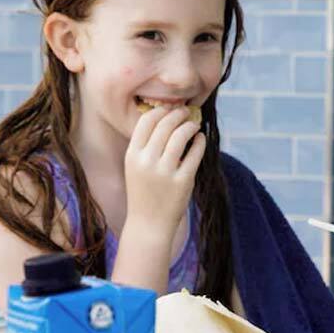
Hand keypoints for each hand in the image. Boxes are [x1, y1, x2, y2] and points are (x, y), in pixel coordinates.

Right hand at [124, 105, 203, 234]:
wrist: (148, 223)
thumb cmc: (143, 192)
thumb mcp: (135, 167)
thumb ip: (146, 145)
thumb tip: (165, 119)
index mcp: (132, 155)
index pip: (146, 121)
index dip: (160, 111)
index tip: (170, 109)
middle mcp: (147, 161)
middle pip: (165, 125)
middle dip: (178, 114)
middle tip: (186, 112)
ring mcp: (165, 172)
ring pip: (181, 136)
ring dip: (190, 126)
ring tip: (194, 125)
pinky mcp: (183, 181)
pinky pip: (195, 153)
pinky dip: (199, 142)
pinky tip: (200, 138)